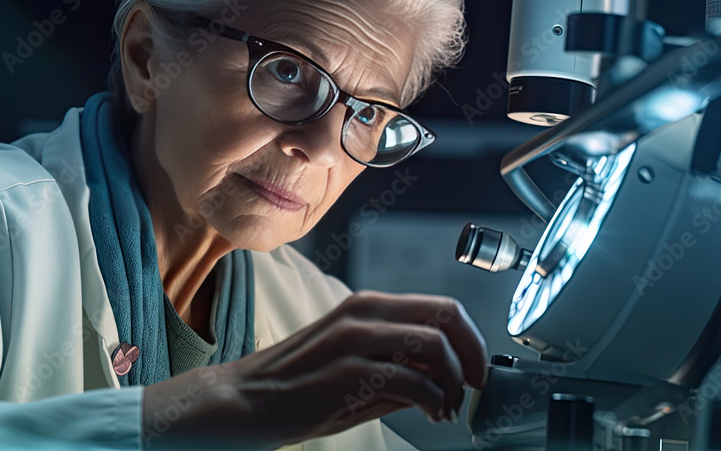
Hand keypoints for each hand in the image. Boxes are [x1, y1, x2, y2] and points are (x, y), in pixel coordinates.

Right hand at [142, 291, 487, 448]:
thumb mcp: (356, 363)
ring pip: (434, 345)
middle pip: (447, 316)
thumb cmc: (299, 385)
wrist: (243, 400)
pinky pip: (411, 380)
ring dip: (452, 382)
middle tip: (474, 386)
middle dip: (473, 355)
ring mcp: (355, 338)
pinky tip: (428, 414)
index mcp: (370, 306)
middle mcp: (365, 312)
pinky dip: (432, 401)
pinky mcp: (347, 371)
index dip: (472, 339)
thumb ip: (401, 363)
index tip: (477, 370)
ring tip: (445, 407)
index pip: (442, 307)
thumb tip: (447, 376)